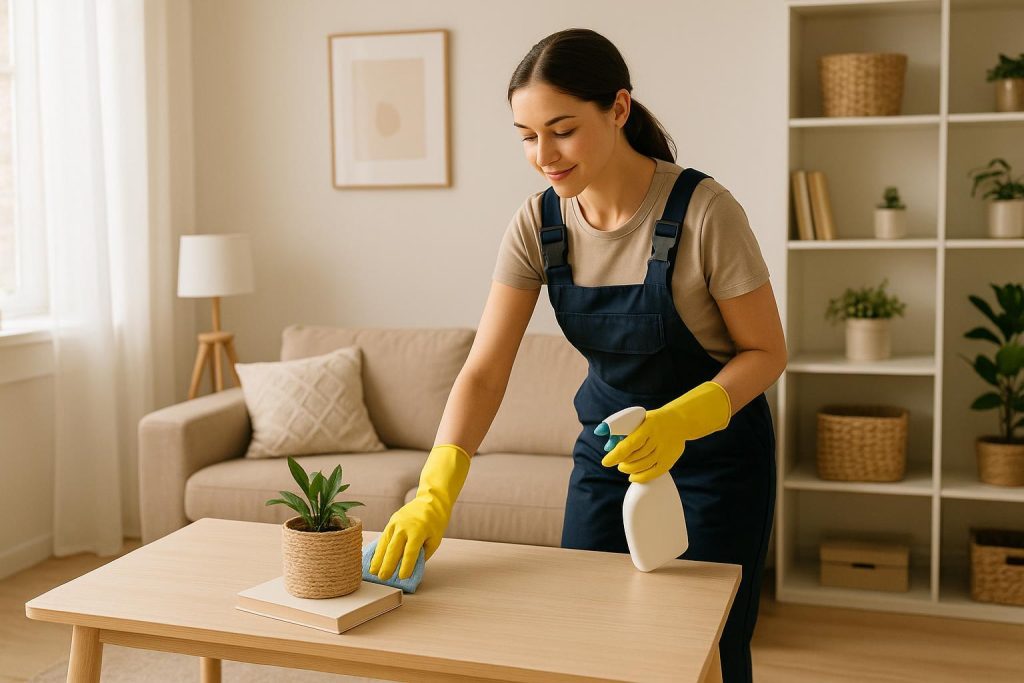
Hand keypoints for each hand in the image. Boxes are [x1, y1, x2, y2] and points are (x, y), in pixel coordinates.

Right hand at [369, 444, 470, 579]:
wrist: (431, 501)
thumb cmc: (435, 522)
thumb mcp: (435, 539)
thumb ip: (423, 553)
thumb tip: (411, 567)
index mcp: (418, 531)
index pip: (410, 552)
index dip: (406, 565)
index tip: (402, 577)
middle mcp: (404, 527)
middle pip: (394, 548)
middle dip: (387, 564)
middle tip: (382, 578)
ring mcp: (395, 523)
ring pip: (385, 543)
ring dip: (378, 558)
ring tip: (373, 571)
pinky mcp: (391, 522)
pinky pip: (383, 538)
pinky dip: (378, 549)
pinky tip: (374, 559)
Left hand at [599, 381, 731, 482]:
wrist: (679, 421)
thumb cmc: (652, 421)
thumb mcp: (639, 419)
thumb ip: (623, 431)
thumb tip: (608, 446)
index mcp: (648, 427)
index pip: (629, 444)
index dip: (616, 455)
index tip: (605, 462)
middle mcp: (657, 440)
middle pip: (635, 457)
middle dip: (621, 461)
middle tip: (617, 461)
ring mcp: (664, 451)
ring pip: (642, 466)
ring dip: (628, 469)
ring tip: (623, 467)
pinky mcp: (669, 461)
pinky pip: (653, 473)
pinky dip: (640, 477)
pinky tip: (632, 476)